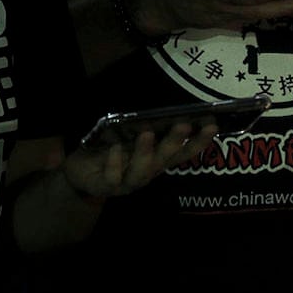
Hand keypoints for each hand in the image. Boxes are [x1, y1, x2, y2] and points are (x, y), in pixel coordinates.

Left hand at [65, 122, 218, 197]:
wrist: (80, 172)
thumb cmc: (109, 151)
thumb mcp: (128, 137)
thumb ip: (146, 128)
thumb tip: (164, 106)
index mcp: (157, 159)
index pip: (184, 151)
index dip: (199, 141)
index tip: (212, 126)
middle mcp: (148, 171)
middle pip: (165, 159)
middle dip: (174, 143)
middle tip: (182, 126)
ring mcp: (129, 182)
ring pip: (142, 171)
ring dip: (145, 153)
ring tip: (146, 134)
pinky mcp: (107, 186)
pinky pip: (113, 177)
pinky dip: (114, 163)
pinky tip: (113, 149)